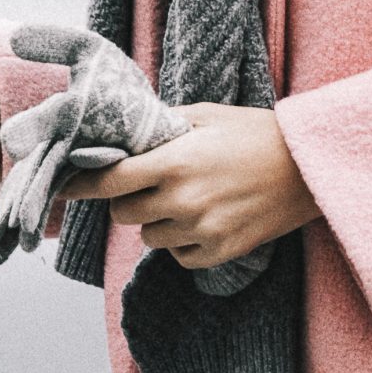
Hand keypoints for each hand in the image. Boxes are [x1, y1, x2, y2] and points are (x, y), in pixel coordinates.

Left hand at [61, 104, 318, 265]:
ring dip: (155, 221)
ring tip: (183, 200)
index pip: (110, 180)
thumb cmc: (256, 134)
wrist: (309, 168)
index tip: (62, 186)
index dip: (81, 185)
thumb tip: (123, 134)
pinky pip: (178, 256)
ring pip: (149, 237)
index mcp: (175, 162)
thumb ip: (161, 126)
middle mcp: (183, 201)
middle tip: (147, 184)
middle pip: (123, 213)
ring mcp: (202, 231)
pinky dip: (181, 242)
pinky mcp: (219, 253)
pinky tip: (203, 219)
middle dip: (127, 199)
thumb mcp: (206, 116)